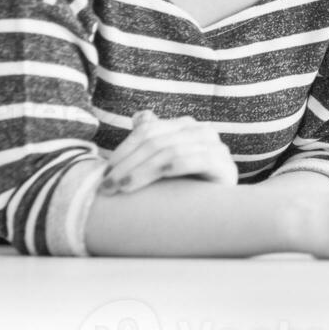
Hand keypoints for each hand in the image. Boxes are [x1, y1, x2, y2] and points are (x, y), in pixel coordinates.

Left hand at [102, 110, 237, 193]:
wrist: (225, 212)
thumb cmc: (190, 187)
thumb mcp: (167, 163)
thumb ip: (154, 139)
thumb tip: (140, 116)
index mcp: (187, 126)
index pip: (148, 131)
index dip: (122, 150)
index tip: (103, 173)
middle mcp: (202, 131)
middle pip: (155, 141)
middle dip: (126, 163)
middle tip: (106, 186)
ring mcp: (216, 146)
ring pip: (169, 151)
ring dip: (139, 170)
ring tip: (121, 189)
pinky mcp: (224, 165)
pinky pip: (192, 161)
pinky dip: (166, 169)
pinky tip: (149, 182)